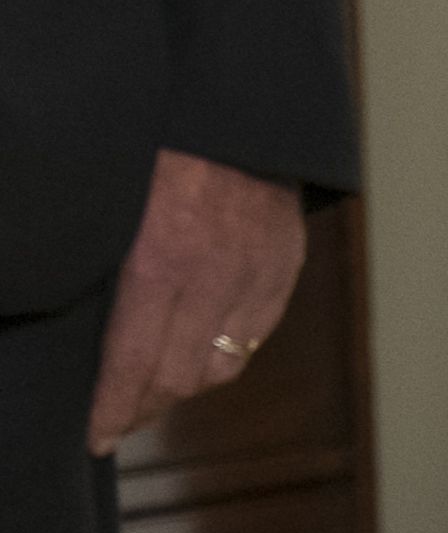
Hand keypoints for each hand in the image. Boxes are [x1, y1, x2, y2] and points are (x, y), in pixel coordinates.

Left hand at [88, 148, 307, 454]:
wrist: (236, 95)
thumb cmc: (154, 133)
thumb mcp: (110, 193)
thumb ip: (100, 255)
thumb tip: (79, 311)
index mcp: (159, 259)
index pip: (133, 362)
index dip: (112, 407)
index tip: (93, 436)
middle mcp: (212, 278)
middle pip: (178, 376)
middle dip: (141, 408)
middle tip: (114, 425)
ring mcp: (255, 276)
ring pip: (219, 367)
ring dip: (182, 390)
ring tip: (152, 397)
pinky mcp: (282, 268)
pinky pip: (252, 337)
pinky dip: (223, 358)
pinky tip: (199, 358)